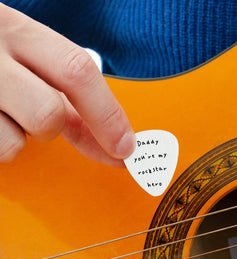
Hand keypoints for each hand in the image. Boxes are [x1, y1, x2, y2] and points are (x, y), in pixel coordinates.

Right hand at [0, 3, 134, 166]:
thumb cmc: (1, 62)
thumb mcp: (34, 65)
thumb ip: (75, 103)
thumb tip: (117, 142)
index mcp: (19, 33)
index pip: (77, 71)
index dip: (108, 115)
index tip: (126, 147)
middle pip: (48, 114)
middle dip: (52, 126)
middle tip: (37, 115)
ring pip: (14, 143)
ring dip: (18, 136)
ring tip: (3, 111)